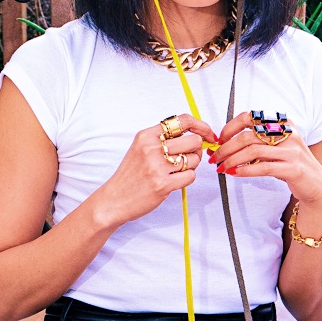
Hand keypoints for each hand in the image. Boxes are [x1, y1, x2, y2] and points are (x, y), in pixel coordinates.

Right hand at [91, 113, 217, 229]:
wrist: (114, 200)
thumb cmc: (130, 175)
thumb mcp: (140, 149)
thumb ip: (163, 139)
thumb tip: (195, 134)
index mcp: (146, 136)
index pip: (182, 120)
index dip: (201, 125)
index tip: (208, 133)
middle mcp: (152, 148)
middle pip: (194, 140)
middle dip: (197, 150)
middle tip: (190, 157)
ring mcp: (157, 166)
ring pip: (194, 159)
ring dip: (191, 166)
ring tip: (177, 171)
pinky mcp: (163, 184)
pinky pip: (190, 176)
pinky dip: (187, 179)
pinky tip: (175, 181)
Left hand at [211, 116, 321, 225]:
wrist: (316, 185)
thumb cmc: (291, 165)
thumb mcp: (275, 148)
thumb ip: (255, 143)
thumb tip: (222, 144)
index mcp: (282, 124)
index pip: (249, 117)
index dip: (230, 128)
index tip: (218, 141)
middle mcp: (288, 134)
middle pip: (248, 136)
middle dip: (226, 148)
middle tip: (214, 158)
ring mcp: (292, 151)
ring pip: (253, 151)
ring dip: (232, 160)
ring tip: (222, 168)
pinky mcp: (293, 169)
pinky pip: (263, 168)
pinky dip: (245, 171)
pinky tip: (234, 174)